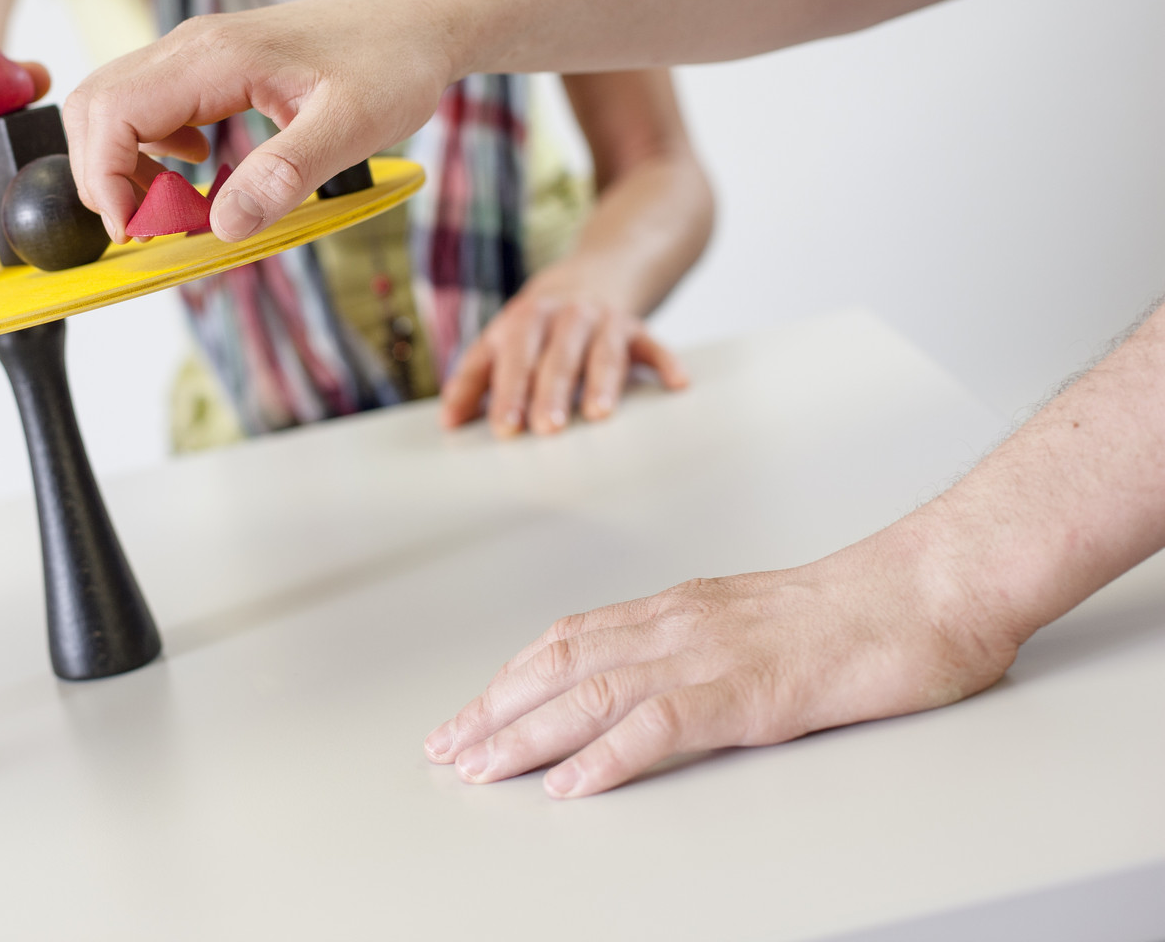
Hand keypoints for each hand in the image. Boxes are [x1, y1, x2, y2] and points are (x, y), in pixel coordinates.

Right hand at [65, 0, 452, 241]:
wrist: (413, 21)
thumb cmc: (390, 63)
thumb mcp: (351, 127)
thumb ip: (285, 175)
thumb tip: (224, 226)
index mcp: (214, 57)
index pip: (113, 113)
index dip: (104, 179)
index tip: (136, 229)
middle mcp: (190, 48)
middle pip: (95, 107)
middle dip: (103, 176)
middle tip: (152, 226)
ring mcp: (193, 53)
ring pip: (113, 106)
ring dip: (123, 165)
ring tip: (176, 206)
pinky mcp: (204, 67)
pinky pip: (145, 106)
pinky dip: (148, 150)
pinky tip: (197, 169)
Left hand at [422, 519, 1018, 796]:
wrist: (929, 588)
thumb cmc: (859, 612)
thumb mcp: (757, 623)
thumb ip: (704, 647)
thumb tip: (661, 683)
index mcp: (679, 610)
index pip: (569, 641)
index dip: (511, 678)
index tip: (470, 711)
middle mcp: (678, 625)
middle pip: (561, 668)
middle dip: (495, 711)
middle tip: (446, 747)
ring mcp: (711, 656)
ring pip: (591, 695)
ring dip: (526, 736)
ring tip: (479, 768)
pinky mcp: (750, 693)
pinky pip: (661, 726)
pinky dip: (606, 758)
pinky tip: (570, 786)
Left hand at [440, 265, 687, 435]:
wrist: (591, 275)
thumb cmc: (537, 324)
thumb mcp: (500, 341)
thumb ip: (473, 379)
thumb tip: (448, 422)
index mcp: (525, 320)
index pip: (513, 358)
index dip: (507, 392)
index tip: (504, 427)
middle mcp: (565, 317)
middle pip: (557, 356)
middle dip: (551, 392)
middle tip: (546, 428)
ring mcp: (603, 321)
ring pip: (602, 352)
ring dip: (600, 382)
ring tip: (597, 414)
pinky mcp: (637, 328)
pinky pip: (654, 344)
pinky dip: (667, 362)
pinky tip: (678, 383)